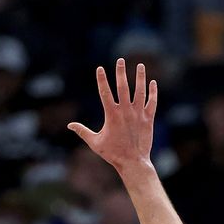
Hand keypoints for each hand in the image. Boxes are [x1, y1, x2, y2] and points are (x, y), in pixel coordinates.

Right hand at [68, 58, 157, 174]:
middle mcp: (126, 111)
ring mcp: (138, 114)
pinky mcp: (148, 119)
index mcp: (112, 115)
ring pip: (140, 92)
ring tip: (140, 66)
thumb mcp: (95, 143)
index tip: (100, 68)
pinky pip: (152, 103)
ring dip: (140, 78)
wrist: (133, 162)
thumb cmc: (112, 154)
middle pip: (123, 87)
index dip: (102, 79)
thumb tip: (69, 125)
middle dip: (121, 72)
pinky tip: (153, 83)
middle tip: (120, 60)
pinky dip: (153, 93)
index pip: (105, 92)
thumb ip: (82, 131)